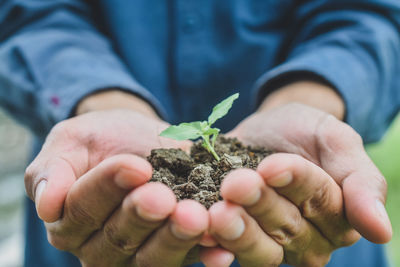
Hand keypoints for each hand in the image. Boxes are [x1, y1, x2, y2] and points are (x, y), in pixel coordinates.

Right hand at [24, 109, 211, 265]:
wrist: (140, 138)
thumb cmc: (103, 138)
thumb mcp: (73, 140)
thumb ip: (53, 169)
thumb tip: (45, 204)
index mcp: (69, 220)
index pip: (83, 208)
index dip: (108, 187)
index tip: (136, 166)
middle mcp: (99, 246)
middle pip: (118, 238)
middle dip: (142, 215)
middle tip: (165, 197)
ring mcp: (138, 254)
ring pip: (152, 257)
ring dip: (174, 239)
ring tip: (195, 218)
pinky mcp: (174, 252)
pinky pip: (187, 260)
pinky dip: (205, 255)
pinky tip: (221, 250)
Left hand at [229, 103, 390, 242]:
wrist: (269, 128)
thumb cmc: (308, 133)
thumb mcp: (337, 142)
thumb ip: (361, 182)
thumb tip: (381, 231)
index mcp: (336, 218)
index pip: (319, 202)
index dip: (296, 183)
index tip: (271, 165)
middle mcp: (306, 240)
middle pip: (286, 227)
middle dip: (260, 204)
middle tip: (236, 185)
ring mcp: (269, 242)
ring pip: (258, 247)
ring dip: (237, 231)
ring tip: (217, 212)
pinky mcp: (236, 238)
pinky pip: (227, 248)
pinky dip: (214, 244)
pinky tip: (202, 233)